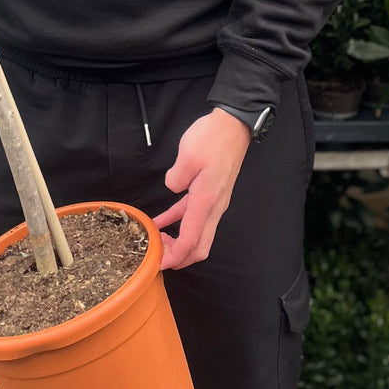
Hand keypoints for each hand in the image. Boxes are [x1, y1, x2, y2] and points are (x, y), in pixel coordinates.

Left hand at [152, 108, 250, 270]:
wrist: (233, 125)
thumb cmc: (212, 139)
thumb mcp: (187, 156)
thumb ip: (176, 178)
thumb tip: (173, 188)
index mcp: (206, 201)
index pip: (191, 240)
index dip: (175, 256)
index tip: (159, 263)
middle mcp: (214, 207)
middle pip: (200, 246)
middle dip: (180, 257)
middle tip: (158, 256)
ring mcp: (215, 201)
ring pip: (198, 233)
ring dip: (179, 241)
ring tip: (155, 240)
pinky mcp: (212, 193)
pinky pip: (195, 215)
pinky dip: (179, 222)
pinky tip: (162, 221)